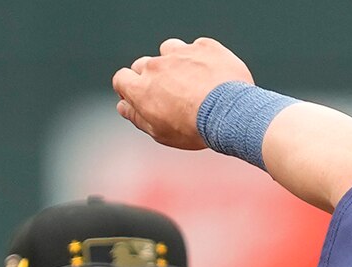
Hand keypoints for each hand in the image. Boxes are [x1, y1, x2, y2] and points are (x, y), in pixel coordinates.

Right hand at [112, 36, 254, 150]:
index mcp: (141, 88)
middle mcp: (156, 65)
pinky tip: (212, 74)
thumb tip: (123, 107)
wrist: (229, 114)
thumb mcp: (161, 133)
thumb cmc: (195, 128)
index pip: (121, 79)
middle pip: (144, 65)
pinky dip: (202, 58)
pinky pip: (198, 47)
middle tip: (171, 95)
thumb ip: (138, 117)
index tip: (141, 95)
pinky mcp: (205, 47)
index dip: (129, 88)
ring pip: (169, 50)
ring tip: (191, 80)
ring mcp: (180, 53)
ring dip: (175, 62)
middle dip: (153, 77)